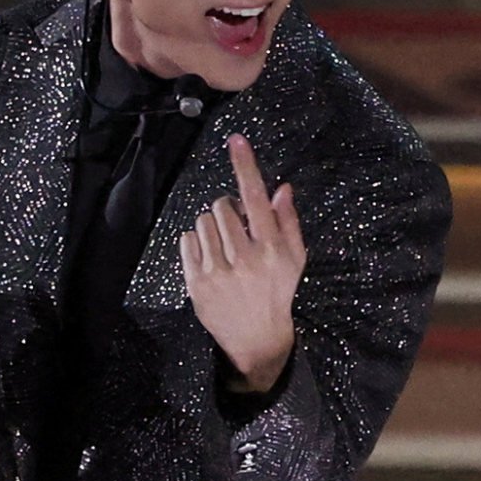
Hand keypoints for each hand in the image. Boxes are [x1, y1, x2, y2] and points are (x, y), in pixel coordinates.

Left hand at [181, 133, 303, 387]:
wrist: (258, 339)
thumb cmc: (279, 292)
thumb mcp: (294, 258)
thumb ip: (288, 222)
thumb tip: (280, 188)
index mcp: (272, 248)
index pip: (256, 197)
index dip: (245, 166)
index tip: (235, 141)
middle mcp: (245, 257)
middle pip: (222, 206)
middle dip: (226, 209)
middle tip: (235, 225)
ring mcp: (218, 271)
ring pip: (202, 222)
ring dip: (211, 226)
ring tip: (224, 245)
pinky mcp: (196, 283)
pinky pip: (186, 242)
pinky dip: (195, 242)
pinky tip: (209, 256)